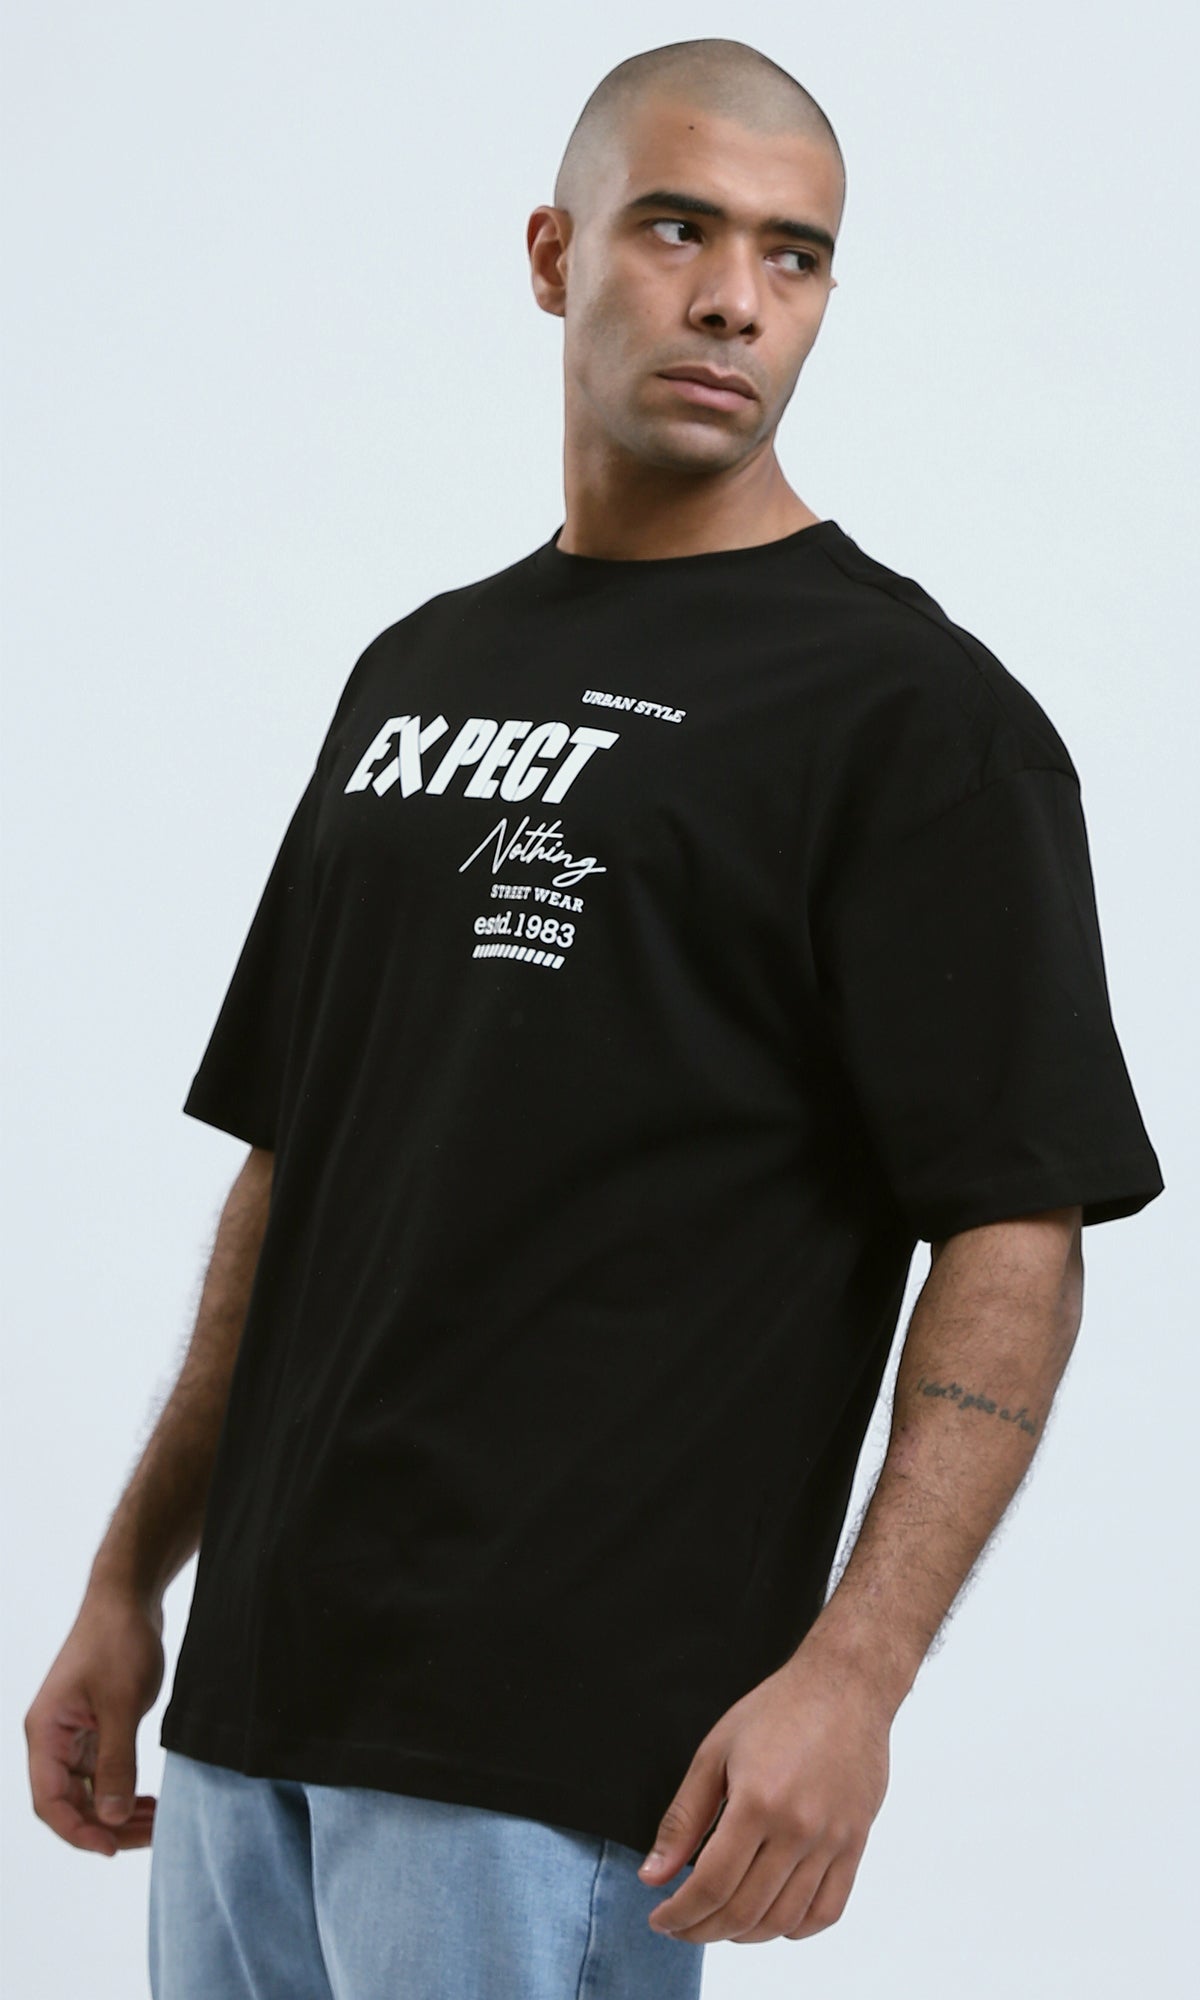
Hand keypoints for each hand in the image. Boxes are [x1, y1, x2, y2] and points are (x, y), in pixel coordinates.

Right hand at [24, 1581, 164, 1855]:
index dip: (78, 1831)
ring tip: (155, 1825)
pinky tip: (148, 1802)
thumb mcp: (121, 1704)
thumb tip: (111, 1818)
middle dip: (106, 1826)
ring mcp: (72, 1733)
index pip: (49, 1801)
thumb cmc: (118, 1641)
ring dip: (117, 1812)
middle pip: (69, 1802)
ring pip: (88, 1791)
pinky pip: (102, 1772)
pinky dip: (122, 1789)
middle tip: (150, 1836)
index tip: (113, 1848)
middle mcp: (52, 1738)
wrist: (129, 1598)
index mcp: (45, 1733)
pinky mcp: (94, 1727)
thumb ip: (116, 1762)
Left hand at [638, 1634, 893, 1943]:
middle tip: (681, 1927)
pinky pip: (827, 1910)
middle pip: (745, 1911)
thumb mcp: (714, 1753)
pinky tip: (770, 1917)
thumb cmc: (778, 1711)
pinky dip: (794, 1928)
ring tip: (720, 1923)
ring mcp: (831, 1840)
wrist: (845, 1687)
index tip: (661, 1918)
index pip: (712, 1886)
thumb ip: (683, 1819)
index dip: (681, 1913)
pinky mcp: (856, 1844)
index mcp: (757, 1802)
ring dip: (744, 1935)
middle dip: (703, 1930)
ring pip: (784, 1920)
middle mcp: (797, 1828)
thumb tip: (653, 1876)